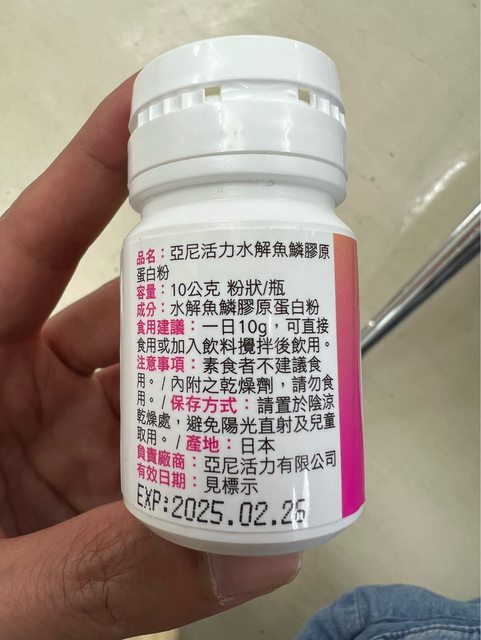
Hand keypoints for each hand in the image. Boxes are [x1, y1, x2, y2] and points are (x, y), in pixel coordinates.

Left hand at [0, 76, 301, 638]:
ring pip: (157, 388)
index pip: (32, 246)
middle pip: (124, 315)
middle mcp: (22, 392)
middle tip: (276, 266)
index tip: (152, 109)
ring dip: (217, 380)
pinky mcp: (96, 489)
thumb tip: (254, 555)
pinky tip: (260, 459)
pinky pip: (165, 458)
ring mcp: (66, 442)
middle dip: (198, 291)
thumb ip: (100, 577)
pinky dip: (210, 456)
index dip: (92, 171)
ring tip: (288, 369)